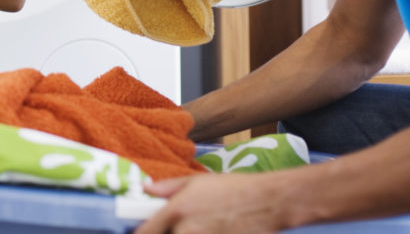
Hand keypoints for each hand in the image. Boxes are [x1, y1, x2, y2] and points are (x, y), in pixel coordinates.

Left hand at [134, 172, 290, 233]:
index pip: (145, 232)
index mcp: (177, 210)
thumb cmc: (233, 188)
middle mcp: (188, 231)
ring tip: (198, 227)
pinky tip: (210, 231)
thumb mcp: (196, 181)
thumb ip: (167, 188)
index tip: (141, 232)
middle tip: (175, 227)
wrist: (268, 202)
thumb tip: (145, 189)